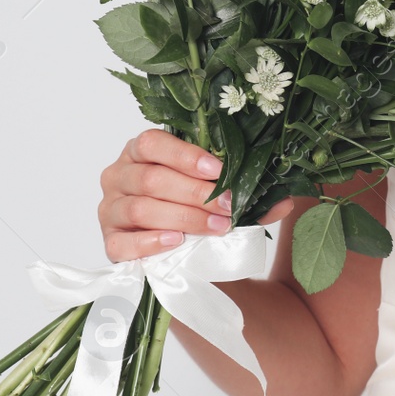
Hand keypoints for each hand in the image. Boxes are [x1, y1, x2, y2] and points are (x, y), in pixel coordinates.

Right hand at [97, 128, 293, 261]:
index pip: (151, 143)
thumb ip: (249, 195)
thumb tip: (284, 200)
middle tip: (228, 206)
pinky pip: (121, 243)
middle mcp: (119, 175)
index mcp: (141, 152)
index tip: (219, 170)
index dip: (184, 155)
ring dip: (183, 218)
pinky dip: (151, 242)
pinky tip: (177, 241)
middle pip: (151, 179)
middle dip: (194, 193)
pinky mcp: (110, 242)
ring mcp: (110, 209)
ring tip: (216, 226)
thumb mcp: (219, 195)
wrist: (181, 252)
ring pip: (140, 209)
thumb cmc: (195, 210)